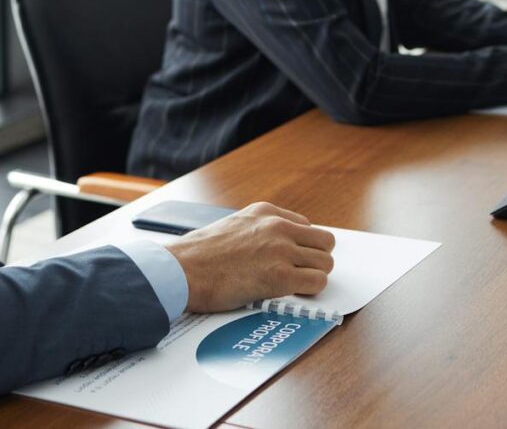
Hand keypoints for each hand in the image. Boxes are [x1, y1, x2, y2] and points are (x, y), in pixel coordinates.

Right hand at [166, 202, 336, 312]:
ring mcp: (281, 251)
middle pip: (324, 241)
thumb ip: (256, 232)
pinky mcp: (280, 277)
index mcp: (265, 212)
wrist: (181, 270)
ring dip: (314, 276)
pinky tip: (293, 295)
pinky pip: (317, 282)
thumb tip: (268, 249)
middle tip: (299, 275)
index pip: (306, 226)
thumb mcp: (232, 227)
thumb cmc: (198, 255)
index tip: (292, 260)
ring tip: (294, 287)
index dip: (301, 247)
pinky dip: (310, 292)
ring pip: (326, 262)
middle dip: (315, 260)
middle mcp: (277, 227)